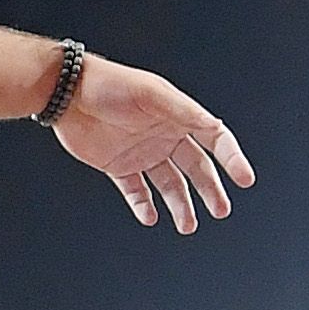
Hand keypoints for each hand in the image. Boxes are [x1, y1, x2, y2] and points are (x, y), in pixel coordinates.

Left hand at [50, 54, 256, 233]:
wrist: (64, 92)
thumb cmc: (107, 84)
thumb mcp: (150, 93)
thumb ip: (182, 110)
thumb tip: (212, 126)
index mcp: (176, 116)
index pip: (215, 139)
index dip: (232, 158)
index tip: (244, 179)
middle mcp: (163, 136)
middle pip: (196, 167)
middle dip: (210, 190)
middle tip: (220, 210)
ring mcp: (141, 152)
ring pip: (169, 185)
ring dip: (180, 205)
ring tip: (187, 225)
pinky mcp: (117, 165)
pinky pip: (136, 190)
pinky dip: (144, 205)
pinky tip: (150, 217)